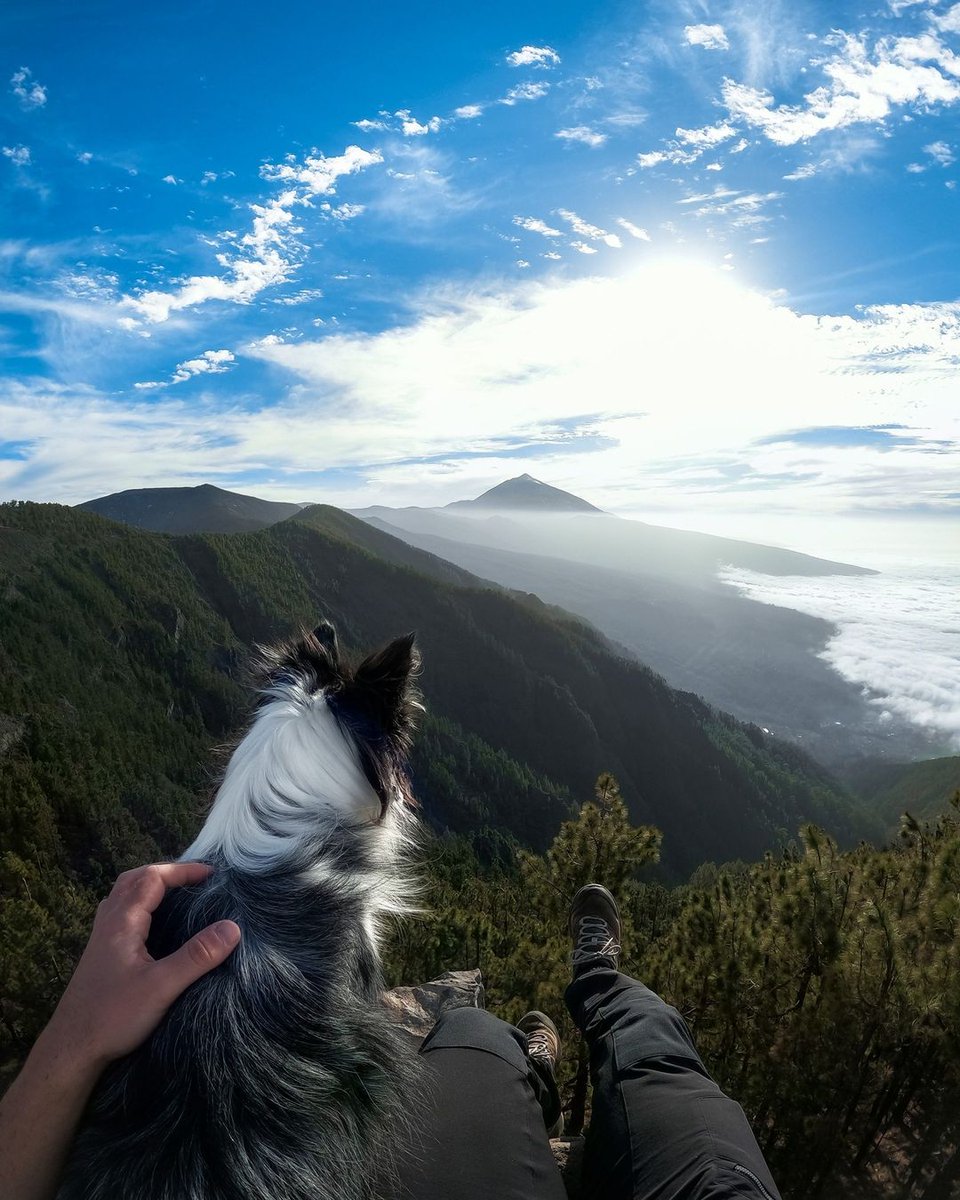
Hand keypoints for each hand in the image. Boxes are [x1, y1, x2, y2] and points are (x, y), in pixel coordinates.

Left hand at [42, 862, 240, 1069]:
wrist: (71, 1049)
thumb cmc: (114, 1016)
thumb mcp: (162, 987)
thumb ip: (197, 956)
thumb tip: (233, 927)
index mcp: (122, 921)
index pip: (153, 878)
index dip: (183, 871)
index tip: (213, 875)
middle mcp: (108, 922)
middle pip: (135, 879)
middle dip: (166, 872)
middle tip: (195, 880)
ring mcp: (100, 938)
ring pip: (124, 895)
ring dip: (150, 886)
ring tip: (177, 894)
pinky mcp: (100, 955)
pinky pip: (120, 913)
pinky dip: (140, 904)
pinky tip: (152, 924)